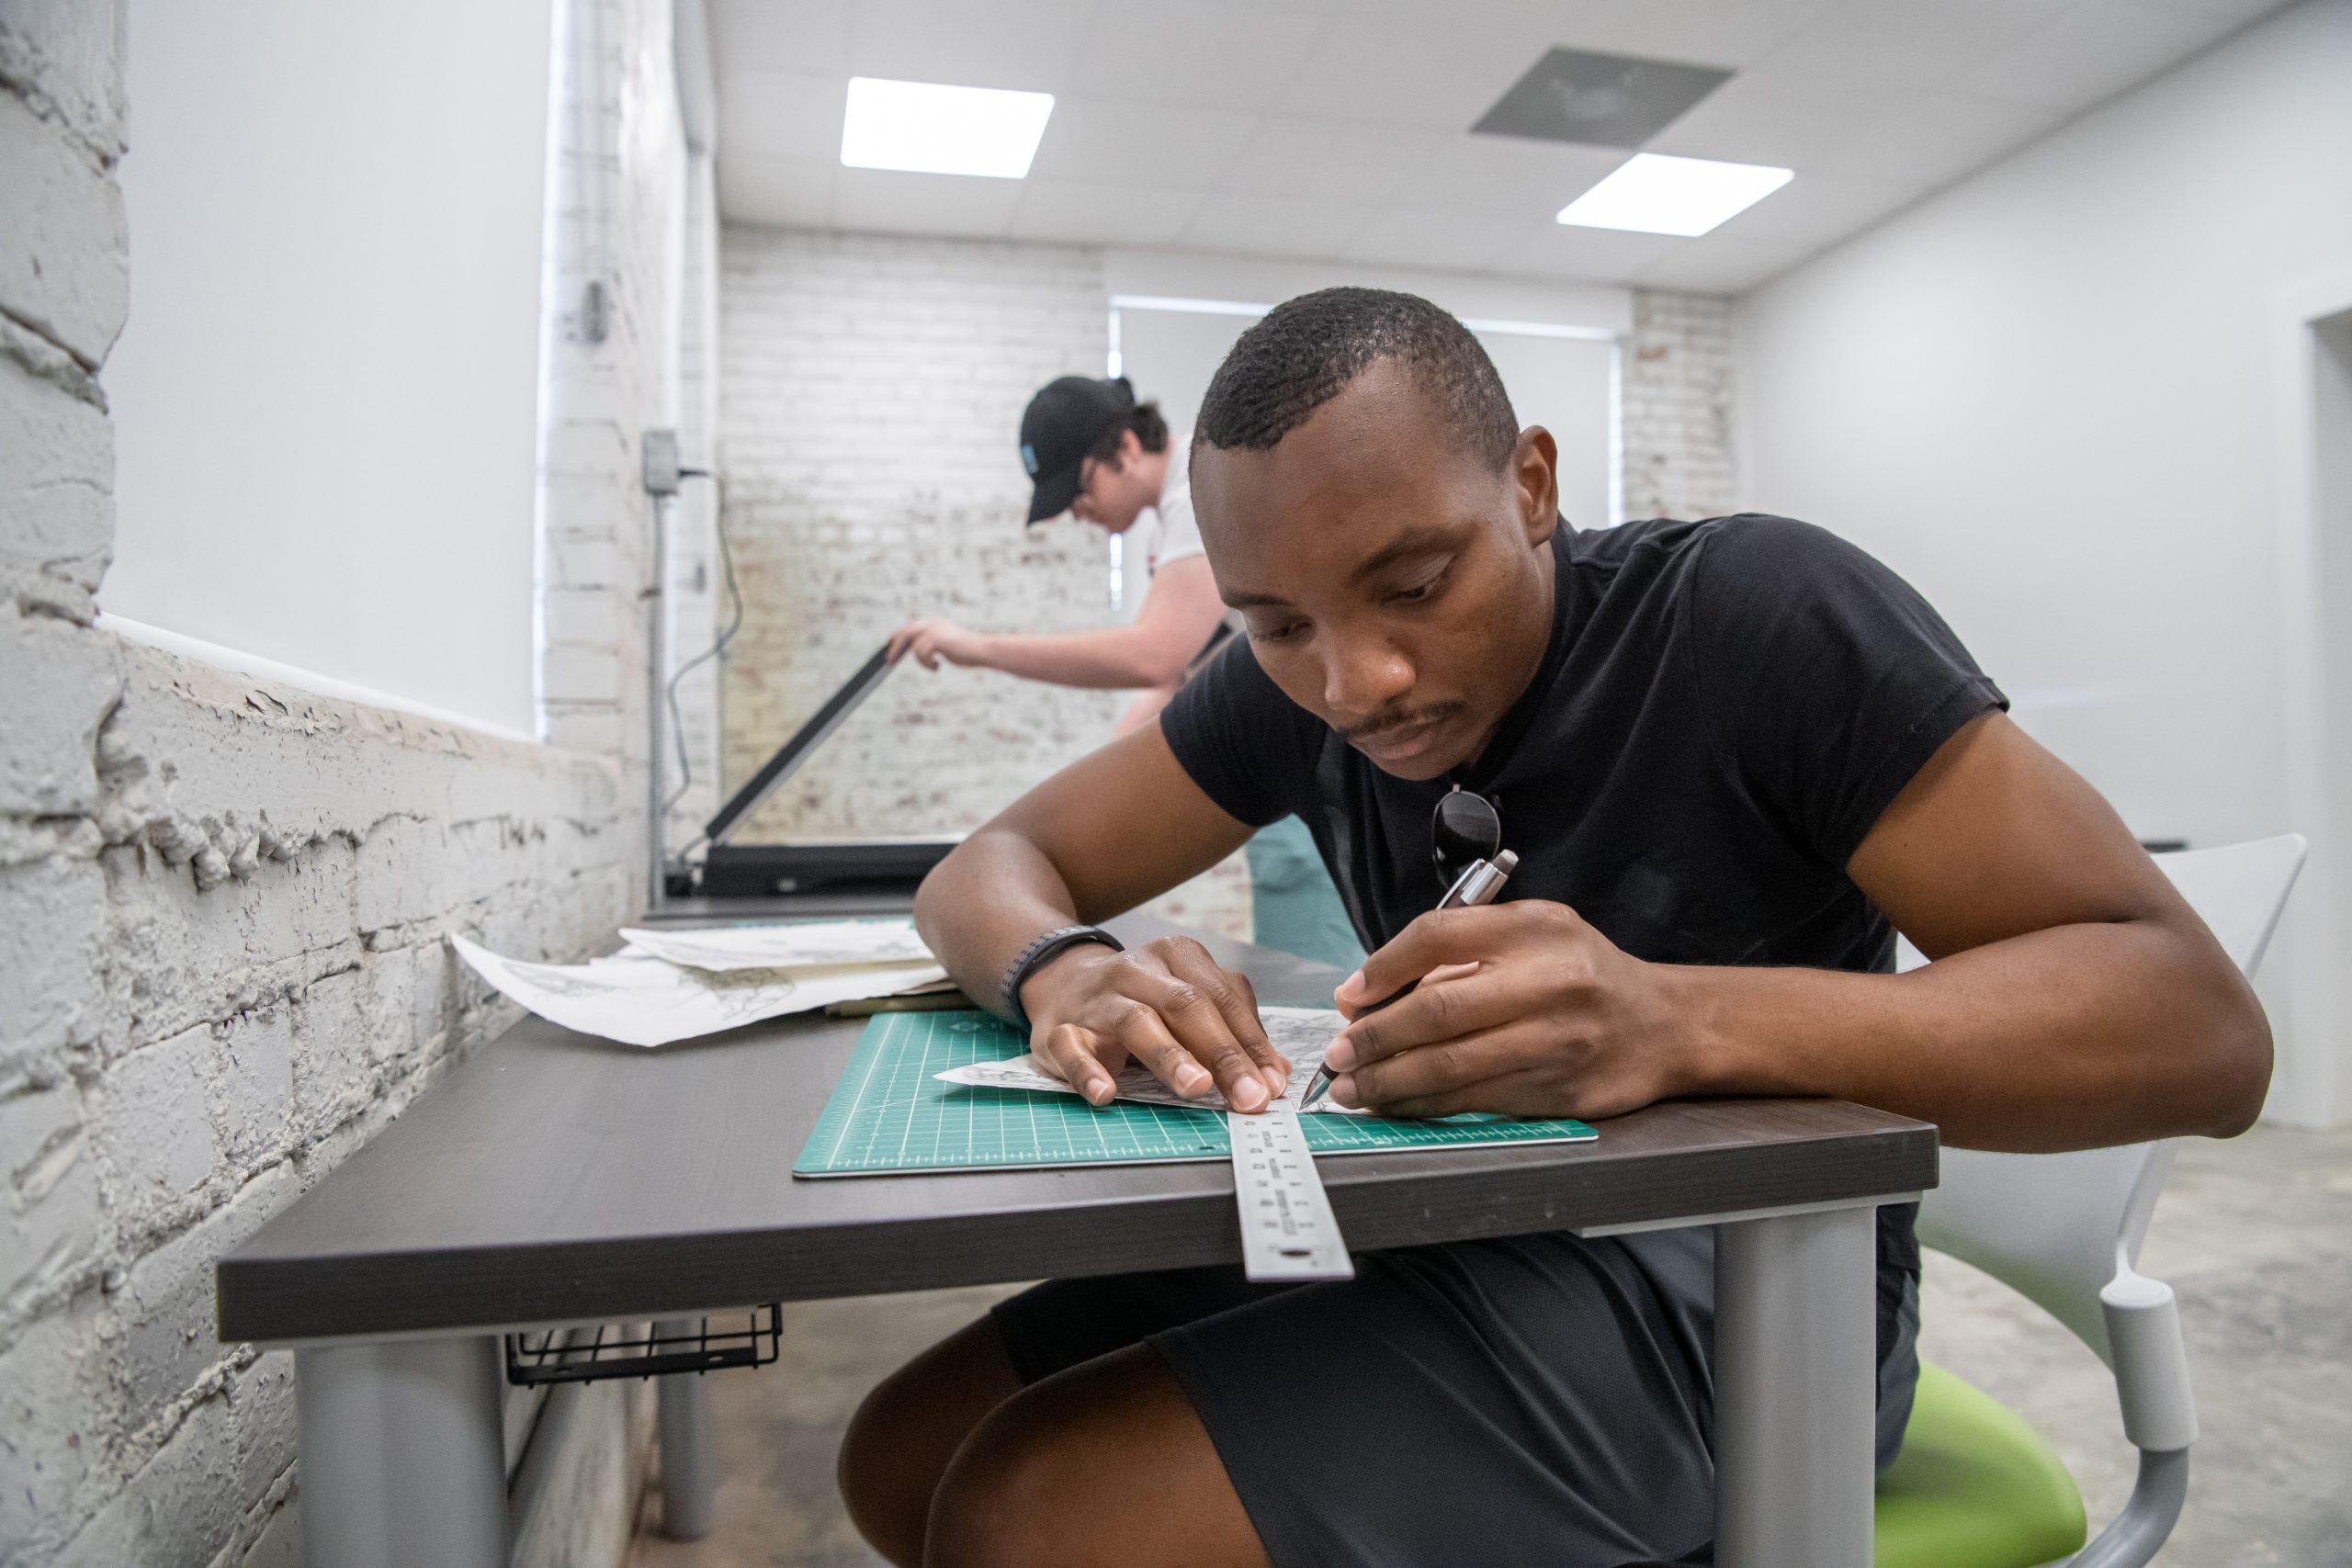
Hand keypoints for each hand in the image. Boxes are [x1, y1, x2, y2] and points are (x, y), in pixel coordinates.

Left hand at [887, 617, 988, 670]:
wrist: (982, 650)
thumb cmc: (969, 652)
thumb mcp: (948, 646)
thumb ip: (934, 645)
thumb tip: (920, 650)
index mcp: (936, 624)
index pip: (912, 627)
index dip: (899, 635)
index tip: (890, 643)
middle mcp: (933, 624)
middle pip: (906, 632)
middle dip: (896, 645)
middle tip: (889, 659)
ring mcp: (934, 630)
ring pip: (914, 645)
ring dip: (920, 660)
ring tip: (933, 666)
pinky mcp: (936, 639)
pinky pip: (921, 653)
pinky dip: (927, 664)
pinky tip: (938, 667)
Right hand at [1016, 936, 1292, 1112]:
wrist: (1063, 982)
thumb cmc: (1141, 1000)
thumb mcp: (1187, 1004)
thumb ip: (1230, 1034)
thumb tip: (1275, 1074)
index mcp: (1178, 956)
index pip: (1223, 998)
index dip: (1252, 1044)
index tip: (1273, 1085)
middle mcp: (1138, 969)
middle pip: (1186, 1006)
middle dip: (1223, 1054)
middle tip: (1248, 1096)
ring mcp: (1097, 998)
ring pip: (1136, 1022)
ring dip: (1169, 1056)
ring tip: (1196, 1088)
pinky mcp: (1059, 1028)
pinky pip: (1072, 1047)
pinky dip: (1088, 1071)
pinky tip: (1106, 1092)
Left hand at [1322, 901, 1689, 1120]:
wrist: (1663, 1026)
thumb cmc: (1581, 975)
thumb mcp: (1532, 935)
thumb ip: (1458, 952)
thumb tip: (1365, 995)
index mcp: (1534, 929)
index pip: (1439, 935)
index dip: (1383, 967)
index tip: (1348, 996)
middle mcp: (1547, 982)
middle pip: (1438, 1009)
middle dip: (1374, 1037)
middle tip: (1336, 1054)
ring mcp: (1555, 1041)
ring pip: (1452, 1066)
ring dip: (1390, 1081)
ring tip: (1351, 1089)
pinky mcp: (1558, 1092)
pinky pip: (1475, 1102)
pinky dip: (1426, 1106)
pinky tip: (1397, 1105)